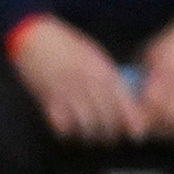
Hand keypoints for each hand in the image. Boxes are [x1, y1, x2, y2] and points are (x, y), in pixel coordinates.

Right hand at [11, 16, 144, 143]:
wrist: (35, 38)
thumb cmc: (68, 46)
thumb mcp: (95, 56)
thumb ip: (109, 76)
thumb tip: (126, 98)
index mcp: (101, 68)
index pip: (121, 98)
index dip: (132, 118)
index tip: (139, 132)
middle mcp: (85, 81)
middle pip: (106, 116)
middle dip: (114, 131)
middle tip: (115, 135)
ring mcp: (66, 92)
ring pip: (86, 124)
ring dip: (92, 134)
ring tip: (95, 134)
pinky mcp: (47, 100)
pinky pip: (62, 125)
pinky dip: (70, 131)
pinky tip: (73, 127)